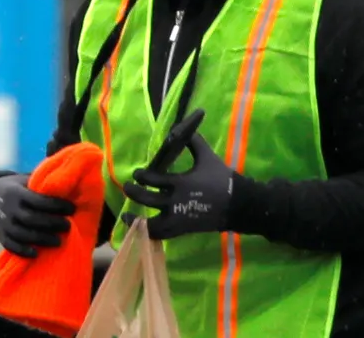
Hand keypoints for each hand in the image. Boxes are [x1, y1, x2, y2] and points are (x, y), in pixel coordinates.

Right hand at [0, 172, 77, 257]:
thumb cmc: (20, 187)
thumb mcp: (28, 181)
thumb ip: (43, 185)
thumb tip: (71, 186)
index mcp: (17, 193)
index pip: (39, 201)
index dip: (57, 205)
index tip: (72, 208)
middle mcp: (9, 209)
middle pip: (32, 219)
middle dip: (52, 224)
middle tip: (68, 226)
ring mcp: (3, 223)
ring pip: (23, 234)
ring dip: (42, 239)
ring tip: (59, 241)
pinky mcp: (0, 235)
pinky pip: (10, 245)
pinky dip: (23, 251)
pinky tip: (37, 253)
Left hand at [122, 109, 237, 238]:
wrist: (236, 203)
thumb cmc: (221, 179)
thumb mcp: (207, 157)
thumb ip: (194, 142)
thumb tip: (180, 129)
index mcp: (181, 183)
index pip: (153, 180)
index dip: (142, 176)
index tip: (137, 173)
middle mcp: (176, 202)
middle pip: (147, 200)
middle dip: (134, 193)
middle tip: (127, 187)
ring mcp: (178, 219)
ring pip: (151, 224)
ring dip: (136, 220)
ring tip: (126, 216)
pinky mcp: (182, 229)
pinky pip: (161, 235)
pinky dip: (150, 232)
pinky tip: (143, 228)